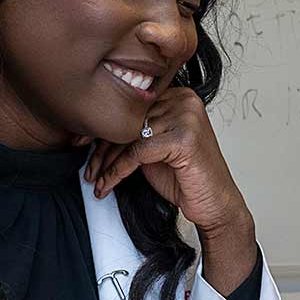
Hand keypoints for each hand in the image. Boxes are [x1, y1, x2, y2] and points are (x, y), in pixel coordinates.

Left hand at [87, 88, 257, 292]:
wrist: (216, 203)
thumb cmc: (187, 177)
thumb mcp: (157, 146)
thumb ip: (137, 130)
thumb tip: (96, 128)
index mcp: (180, 96)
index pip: (132, 108)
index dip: (105, 129)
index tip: (83, 145)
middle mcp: (185, 101)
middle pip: (128, 121)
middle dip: (102, 149)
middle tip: (88, 169)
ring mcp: (186, 118)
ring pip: (129, 137)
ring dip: (106, 163)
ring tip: (97, 180)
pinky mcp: (183, 139)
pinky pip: (136, 152)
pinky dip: (117, 171)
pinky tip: (108, 184)